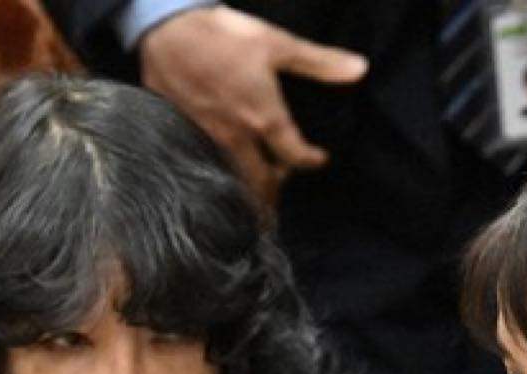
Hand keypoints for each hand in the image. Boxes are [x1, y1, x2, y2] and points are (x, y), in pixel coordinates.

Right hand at [139, 6, 367, 202]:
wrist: (165, 26)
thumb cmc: (223, 34)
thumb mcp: (277, 43)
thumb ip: (319, 62)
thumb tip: (361, 69)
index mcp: (264, 120)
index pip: (296, 156)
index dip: (311, 160)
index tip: (319, 159)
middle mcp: (238, 138)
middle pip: (262, 183)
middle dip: (276, 194)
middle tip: (282, 190)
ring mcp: (209, 139)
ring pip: (234, 178)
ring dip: (249, 189)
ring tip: (257, 193)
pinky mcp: (183, 132)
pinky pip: (207, 164)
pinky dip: (221, 173)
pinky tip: (223, 167)